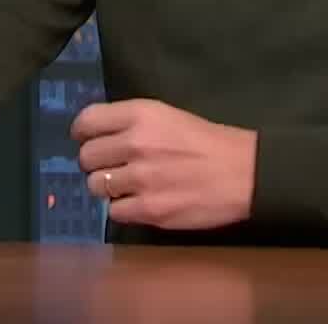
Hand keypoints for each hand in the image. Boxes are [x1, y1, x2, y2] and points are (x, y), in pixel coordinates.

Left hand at [70, 98, 256, 230]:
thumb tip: (99, 135)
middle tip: (111, 166)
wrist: (244, 173)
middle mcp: (135, 144)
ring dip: (107, 187)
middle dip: (95, 163)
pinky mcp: (149, 209)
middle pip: (86, 157)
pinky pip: (114, 211)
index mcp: (141, 115)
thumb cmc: (208, 141)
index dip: (83, 133)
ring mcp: (141, 179)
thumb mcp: (168, 115)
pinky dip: (123, 208)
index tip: (88, 140)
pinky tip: (140, 202)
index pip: (87, 121)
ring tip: (127, 186)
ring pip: (96, 186)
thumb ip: (132, 122)